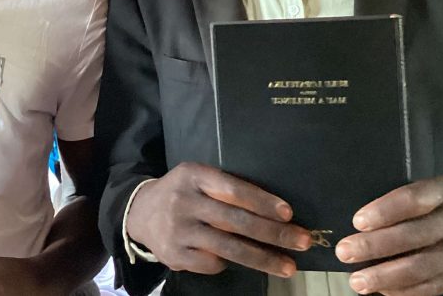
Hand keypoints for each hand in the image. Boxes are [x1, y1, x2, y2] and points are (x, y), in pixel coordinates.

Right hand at [125, 162, 311, 277]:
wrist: (140, 212)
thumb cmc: (182, 193)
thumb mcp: (198, 179)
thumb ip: (225, 189)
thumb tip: (275, 210)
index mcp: (193, 176)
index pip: (232, 189)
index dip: (262, 201)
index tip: (288, 213)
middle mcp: (184, 201)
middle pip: (236, 220)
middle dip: (274, 233)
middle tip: (302, 241)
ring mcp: (178, 230)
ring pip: (228, 248)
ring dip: (263, 259)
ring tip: (288, 266)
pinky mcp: (174, 254)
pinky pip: (212, 263)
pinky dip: (229, 264)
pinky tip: (242, 264)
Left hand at [335, 176, 442, 295]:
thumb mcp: (433, 194)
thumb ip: (403, 203)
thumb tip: (357, 225)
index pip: (413, 199)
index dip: (384, 211)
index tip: (357, 222)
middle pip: (412, 236)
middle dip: (373, 246)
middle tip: (344, 252)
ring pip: (420, 268)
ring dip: (383, 276)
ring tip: (356, 281)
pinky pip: (431, 287)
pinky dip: (402, 290)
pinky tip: (381, 289)